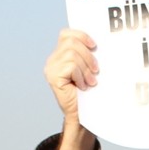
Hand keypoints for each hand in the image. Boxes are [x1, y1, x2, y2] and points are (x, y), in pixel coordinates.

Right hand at [44, 29, 98, 149]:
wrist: (84, 115)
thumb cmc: (89, 93)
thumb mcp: (88, 69)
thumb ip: (86, 55)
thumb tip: (97, 42)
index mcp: (59, 55)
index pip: (66, 34)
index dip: (81, 35)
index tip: (94, 46)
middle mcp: (52, 60)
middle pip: (71, 42)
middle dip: (88, 55)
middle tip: (95, 71)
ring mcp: (50, 68)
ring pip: (72, 54)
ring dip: (86, 68)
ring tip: (90, 81)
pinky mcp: (53, 77)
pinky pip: (71, 66)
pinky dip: (81, 76)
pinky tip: (83, 86)